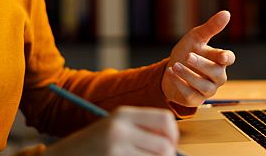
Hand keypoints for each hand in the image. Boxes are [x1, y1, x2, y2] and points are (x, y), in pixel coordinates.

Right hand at [44, 106, 177, 155]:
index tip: (169, 145)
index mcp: (123, 114)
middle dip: (167, 155)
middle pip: (165, 145)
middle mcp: (120, 129)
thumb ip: (141, 130)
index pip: (165, 120)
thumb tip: (172, 145)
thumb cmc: (92, 145)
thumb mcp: (115, 128)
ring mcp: (116, 148)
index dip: (172, 134)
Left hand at [162, 10, 235, 107]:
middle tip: (188, 56)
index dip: (226, 58)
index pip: (229, 59)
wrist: (170, 70)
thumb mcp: (196, 37)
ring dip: (189, 75)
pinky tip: (171, 73)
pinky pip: (191, 95)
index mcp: (219, 60)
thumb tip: (226, 13)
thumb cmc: (187, 52)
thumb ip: (211, 27)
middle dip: (202, 65)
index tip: (222, 57)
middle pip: (217, 73)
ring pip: (204, 86)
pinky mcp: (195, 100)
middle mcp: (217, 76)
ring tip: (176, 66)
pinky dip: (180, 84)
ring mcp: (207, 90)